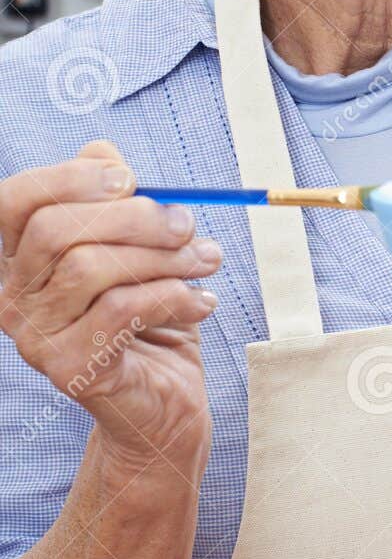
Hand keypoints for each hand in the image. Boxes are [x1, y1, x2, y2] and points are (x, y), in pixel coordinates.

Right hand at [0, 141, 220, 464]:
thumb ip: (116, 202)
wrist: (166, 406)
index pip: (14, 201)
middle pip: (55, 230)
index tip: (131, 177)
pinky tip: (203, 301)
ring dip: (163, 258)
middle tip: (188, 225)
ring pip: (91, 269)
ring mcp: (35, 338)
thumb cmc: (152, 321)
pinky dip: (172, 296)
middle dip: (133, 217)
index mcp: (21, 261)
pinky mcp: (69, 369)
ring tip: (206, 263)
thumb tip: (103, 151)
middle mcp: (13, 298)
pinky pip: (120, 310)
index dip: (68, 178)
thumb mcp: (139, 252)